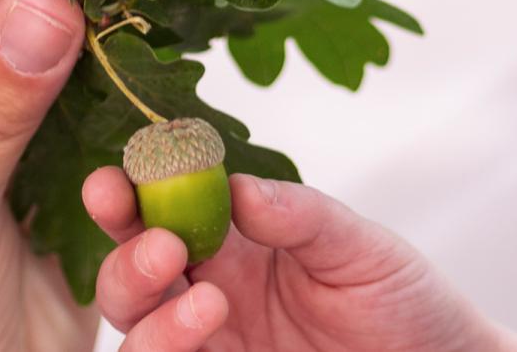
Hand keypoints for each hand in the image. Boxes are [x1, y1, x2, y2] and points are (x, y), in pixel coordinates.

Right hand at [83, 170, 516, 350]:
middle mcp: (207, 298)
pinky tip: (204, 337)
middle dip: (127, 260)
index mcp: (232, 246)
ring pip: (136, 339)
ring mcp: (212, 351)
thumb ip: (302, 217)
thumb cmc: (403, 300)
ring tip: (210, 303)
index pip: (157, 214)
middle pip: (129, 280)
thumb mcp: (362, 248)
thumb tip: (236, 189)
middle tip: (164, 247)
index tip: (113, 182)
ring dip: (152, 320)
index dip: (126, 196)